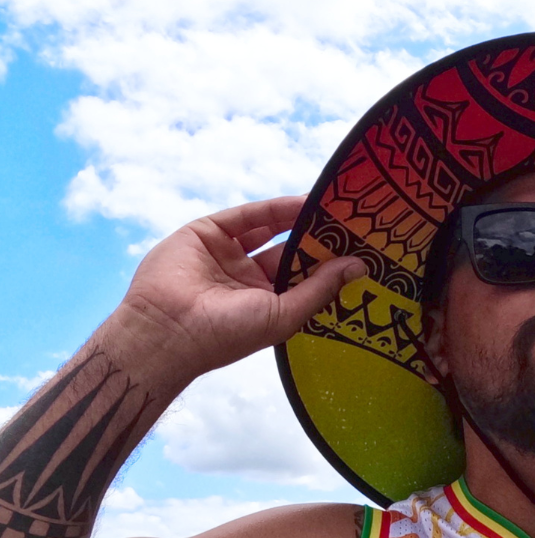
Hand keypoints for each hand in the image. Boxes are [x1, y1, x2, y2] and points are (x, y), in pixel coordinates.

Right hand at [109, 197, 364, 383]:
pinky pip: (247, 216)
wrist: (167, 328)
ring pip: (271, 230)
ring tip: (335, 208)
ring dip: (301, 219)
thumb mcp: (284, 314)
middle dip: (320, 239)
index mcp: (268, 306)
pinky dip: (276, 208)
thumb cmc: (227, 334)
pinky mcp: (208, 233)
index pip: (305, 279)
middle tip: (355, 223)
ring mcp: (228, 256)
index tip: (364, 251)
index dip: (331, 265)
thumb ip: (320, 288)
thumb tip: (360, 267)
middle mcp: (249, 281)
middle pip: (292, 252)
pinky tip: (305, 203)